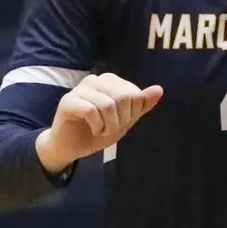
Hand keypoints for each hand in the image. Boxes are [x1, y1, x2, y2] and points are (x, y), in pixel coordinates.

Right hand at [35, 73, 162, 173]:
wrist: (70, 147)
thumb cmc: (97, 131)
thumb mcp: (125, 120)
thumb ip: (141, 105)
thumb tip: (159, 89)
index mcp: (110, 81)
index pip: (135, 94)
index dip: (132, 114)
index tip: (120, 123)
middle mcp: (95, 80)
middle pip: (124, 97)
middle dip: (122, 120)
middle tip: (110, 128)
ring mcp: (80, 89)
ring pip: (108, 104)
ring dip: (109, 126)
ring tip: (101, 130)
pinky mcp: (68, 101)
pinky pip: (91, 110)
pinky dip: (97, 126)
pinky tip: (92, 129)